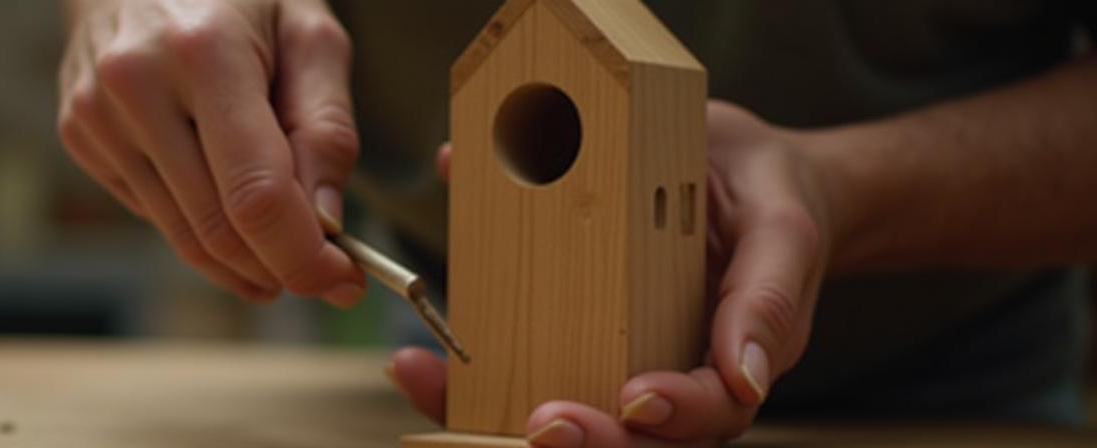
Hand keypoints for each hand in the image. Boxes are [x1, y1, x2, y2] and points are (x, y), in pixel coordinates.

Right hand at [57, 0, 364, 305]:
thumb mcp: (309, 31)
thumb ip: (326, 125)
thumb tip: (326, 221)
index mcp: (202, 52)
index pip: (255, 195)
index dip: (304, 256)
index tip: (345, 279)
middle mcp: (135, 86)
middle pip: (218, 228)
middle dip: (282, 267)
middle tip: (329, 275)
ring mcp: (95, 116)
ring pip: (184, 235)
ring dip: (246, 261)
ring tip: (288, 249)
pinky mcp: (80, 137)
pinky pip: (156, 214)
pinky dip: (204, 226)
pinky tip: (229, 197)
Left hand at [391, 101, 831, 445]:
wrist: (734, 166)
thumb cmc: (769, 200)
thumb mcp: (784, 231)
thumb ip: (767, 297)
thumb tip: (747, 376)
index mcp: (729, 364)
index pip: (709, 414)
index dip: (675, 416)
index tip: (635, 397)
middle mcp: (669, 374)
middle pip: (630, 437)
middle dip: (586, 438)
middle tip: (544, 423)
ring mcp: (612, 356)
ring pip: (563, 413)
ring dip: (495, 419)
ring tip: (441, 390)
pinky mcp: (566, 332)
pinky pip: (519, 365)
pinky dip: (466, 377)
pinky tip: (422, 360)